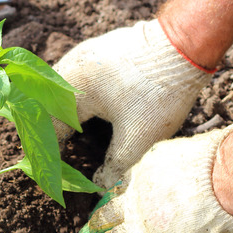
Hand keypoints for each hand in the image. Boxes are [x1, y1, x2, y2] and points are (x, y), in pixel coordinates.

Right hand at [53, 19, 211, 188]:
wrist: (186, 45)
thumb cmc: (161, 92)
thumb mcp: (139, 138)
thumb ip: (115, 166)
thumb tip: (100, 187)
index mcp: (73, 89)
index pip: (49, 127)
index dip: (49, 152)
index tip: (52, 172)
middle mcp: (71, 67)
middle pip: (46, 105)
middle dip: (49, 132)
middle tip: (54, 157)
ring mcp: (84, 55)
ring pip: (58, 90)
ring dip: (59, 114)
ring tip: (63, 137)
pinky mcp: (99, 50)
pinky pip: (74, 78)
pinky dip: (72, 98)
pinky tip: (82, 111)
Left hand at [57, 125, 232, 232]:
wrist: (229, 172)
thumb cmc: (224, 161)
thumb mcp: (190, 156)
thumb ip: (182, 172)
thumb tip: (198, 181)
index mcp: (144, 175)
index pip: (115, 197)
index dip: (102, 213)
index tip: (92, 224)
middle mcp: (135, 200)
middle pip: (100, 223)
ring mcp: (141, 227)